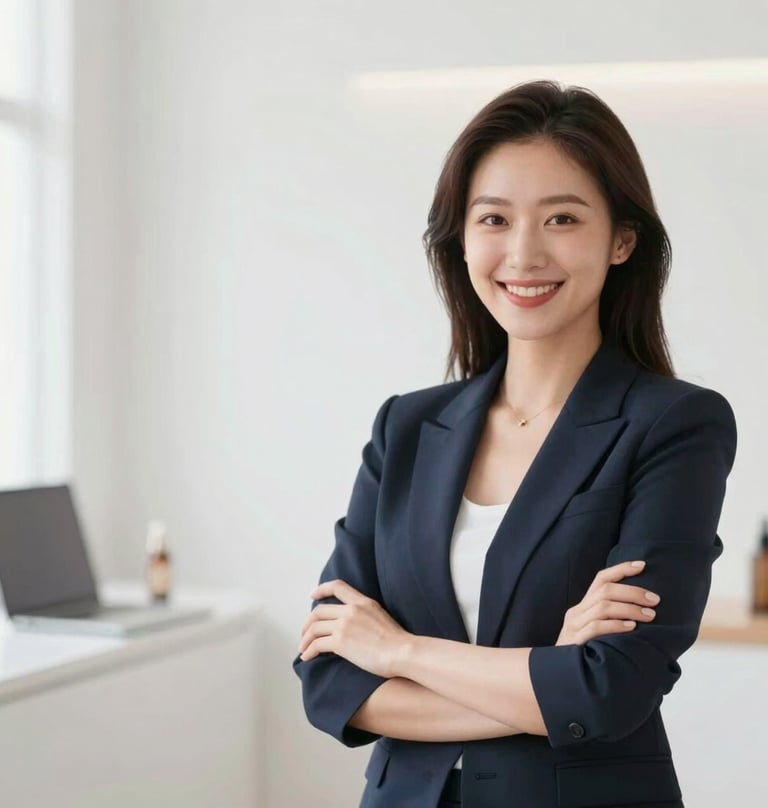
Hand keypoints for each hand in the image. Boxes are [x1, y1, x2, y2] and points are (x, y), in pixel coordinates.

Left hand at [298, 579, 412, 677]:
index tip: (312, 596)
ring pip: (314, 628)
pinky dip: (308, 651)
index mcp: (363, 602)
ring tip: (303, 649)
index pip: (338, 586)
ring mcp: (344, 625)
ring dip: (305, 639)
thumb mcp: (381, 616)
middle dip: (307, 623)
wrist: (402, 652)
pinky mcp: (340, 642)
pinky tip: (307, 657)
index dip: (321, 589)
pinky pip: (317, 644)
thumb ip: (365, 614)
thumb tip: (353, 624)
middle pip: (319, 611)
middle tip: (304, 633)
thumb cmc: (397, 641)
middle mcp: (351, 610)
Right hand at [556, 560, 660, 645]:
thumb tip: (643, 612)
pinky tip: (631, 628)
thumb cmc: (584, 654)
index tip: (642, 565)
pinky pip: (595, 628)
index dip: (621, 569)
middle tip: (655, 600)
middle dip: (633, 592)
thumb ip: (609, 620)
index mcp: (582, 607)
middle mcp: (576, 612)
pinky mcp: (575, 641)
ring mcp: (574, 626)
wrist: (557, 674)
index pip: (600, 579)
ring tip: (650, 615)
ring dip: (629, 609)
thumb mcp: (594, 632)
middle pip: (605, 590)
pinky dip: (615, 625)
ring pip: (603, 607)